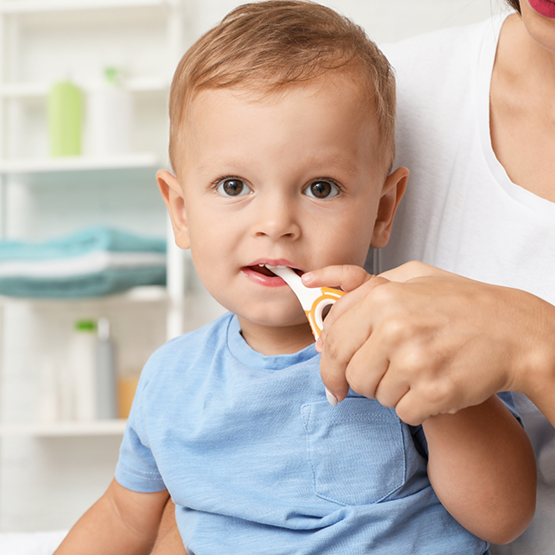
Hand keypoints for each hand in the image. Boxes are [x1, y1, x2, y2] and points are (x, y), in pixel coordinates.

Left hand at [302, 262, 554, 425]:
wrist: (515, 331)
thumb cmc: (461, 304)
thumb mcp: (411, 278)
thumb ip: (361, 291)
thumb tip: (320, 326)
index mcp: (382, 298)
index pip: (332, 342)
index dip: (327, 366)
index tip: (332, 379)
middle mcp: (394, 329)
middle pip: (350, 374)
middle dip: (359, 381)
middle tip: (381, 376)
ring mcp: (415, 362)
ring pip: (376, 395)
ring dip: (392, 390)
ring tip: (418, 371)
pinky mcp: (435, 392)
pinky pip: (403, 413)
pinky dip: (415, 406)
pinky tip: (432, 385)